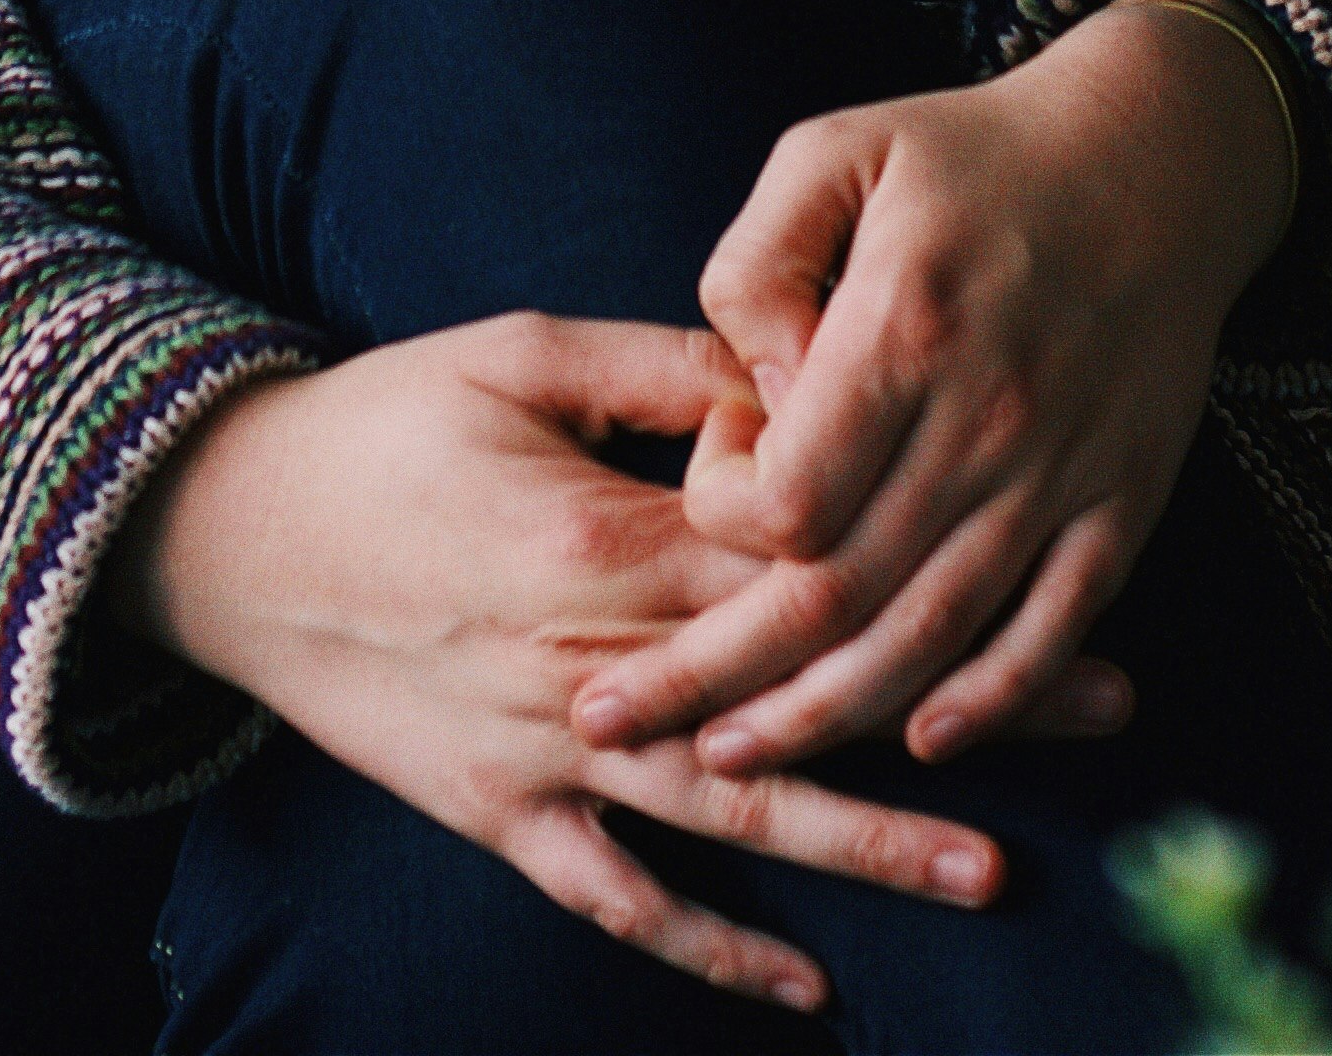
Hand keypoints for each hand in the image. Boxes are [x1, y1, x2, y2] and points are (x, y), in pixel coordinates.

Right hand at [105, 310, 1011, 1014]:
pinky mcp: (501, 816)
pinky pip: (618, 898)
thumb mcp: (512, 350)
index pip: (806, 561)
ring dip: (866, 843)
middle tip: (1104, 714)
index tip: (1057, 572)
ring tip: (992, 872)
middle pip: (803, 691)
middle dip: (957, 706)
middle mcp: (592, 660)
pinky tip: (805, 982)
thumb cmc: (377, 421)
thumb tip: (786, 373)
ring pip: (732, 812)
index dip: (932, 569)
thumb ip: (657, 366)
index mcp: (603, 536)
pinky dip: (709, 948)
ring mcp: (548, 754)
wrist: (227, 535)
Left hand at [572, 0, 1294, 785]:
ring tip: (730, 759)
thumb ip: (758, 261)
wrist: (1158, 157)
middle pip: (837, 596)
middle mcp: (984, 420)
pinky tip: (919, 740)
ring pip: (929, 637)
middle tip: (614, 718)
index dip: (725, 512)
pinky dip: (988, 700)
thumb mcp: (835, 150)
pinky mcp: (1120, 504)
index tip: (722, 470)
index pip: (789, 496)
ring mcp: (1060, 474)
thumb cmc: (973, 153)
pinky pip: (1050, 630)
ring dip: (825, 716)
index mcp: (904, 330)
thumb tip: (746, 385)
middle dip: (715, 675)